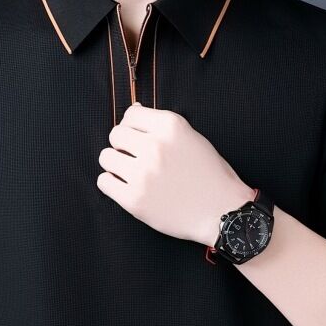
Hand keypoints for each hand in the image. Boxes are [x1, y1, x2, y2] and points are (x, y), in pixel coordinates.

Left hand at [97, 103, 254, 246]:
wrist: (222, 213)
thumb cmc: (211, 176)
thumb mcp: (193, 139)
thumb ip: (162, 126)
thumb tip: (133, 111)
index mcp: (170, 126)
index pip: (131, 114)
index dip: (133, 127)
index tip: (139, 139)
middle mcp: (155, 147)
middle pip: (116, 135)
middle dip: (123, 146)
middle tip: (136, 159)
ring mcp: (143, 174)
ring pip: (106, 157)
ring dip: (115, 164)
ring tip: (131, 174)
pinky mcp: (134, 200)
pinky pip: (104, 182)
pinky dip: (112, 184)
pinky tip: (126, 188)